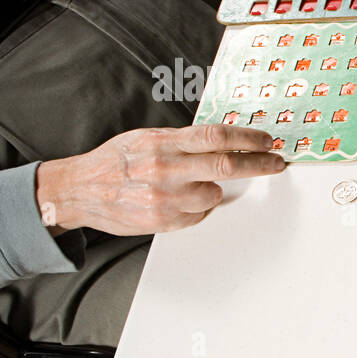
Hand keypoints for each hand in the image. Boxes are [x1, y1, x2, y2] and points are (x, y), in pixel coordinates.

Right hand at [35, 125, 284, 235]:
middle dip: (259, 164)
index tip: (267, 140)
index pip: (217, 137)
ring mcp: (166, 198)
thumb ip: (183, 141)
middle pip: (228, 166)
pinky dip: (197, 207)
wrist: (79, 191)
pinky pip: (198, 214)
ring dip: (214, 189)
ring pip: (214, 194)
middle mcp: (166, 169)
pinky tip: (178, 200)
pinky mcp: (164, 220)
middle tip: (275, 162)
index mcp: (163, 143)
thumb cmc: (115, 162)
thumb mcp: (147, 139)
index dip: (249, 138)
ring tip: (193, 184)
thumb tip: (225, 140)